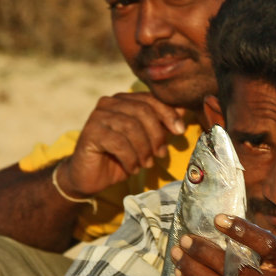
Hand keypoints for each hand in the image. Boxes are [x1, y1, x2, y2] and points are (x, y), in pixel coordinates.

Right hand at [59, 92, 186, 196]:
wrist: (91, 176)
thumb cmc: (121, 157)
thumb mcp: (147, 140)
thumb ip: (162, 124)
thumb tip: (184, 110)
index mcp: (124, 100)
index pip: (151, 99)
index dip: (168, 113)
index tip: (180, 131)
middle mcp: (109, 103)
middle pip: (143, 112)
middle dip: (156, 135)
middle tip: (160, 154)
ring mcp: (98, 116)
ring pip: (131, 127)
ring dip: (143, 150)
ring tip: (145, 163)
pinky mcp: (91, 132)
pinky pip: (119, 143)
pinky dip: (130, 158)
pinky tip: (132, 168)